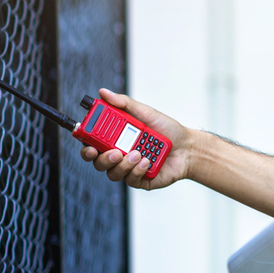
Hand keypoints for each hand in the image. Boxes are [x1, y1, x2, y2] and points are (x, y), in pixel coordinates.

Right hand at [78, 88, 192, 189]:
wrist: (188, 147)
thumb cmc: (167, 130)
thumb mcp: (146, 113)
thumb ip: (124, 104)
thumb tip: (103, 92)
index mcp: (115, 139)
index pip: (92, 144)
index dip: (85, 146)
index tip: (88, 143)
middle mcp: (119, 155)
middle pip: (97, 162)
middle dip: (102, 158)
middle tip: (114, 151)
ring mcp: (129, 169)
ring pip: (113, 173)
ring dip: (123, 164)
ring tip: (138, 153)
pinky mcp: (140, 180)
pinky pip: (131, 180)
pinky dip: (137, 170)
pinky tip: (147, 161)